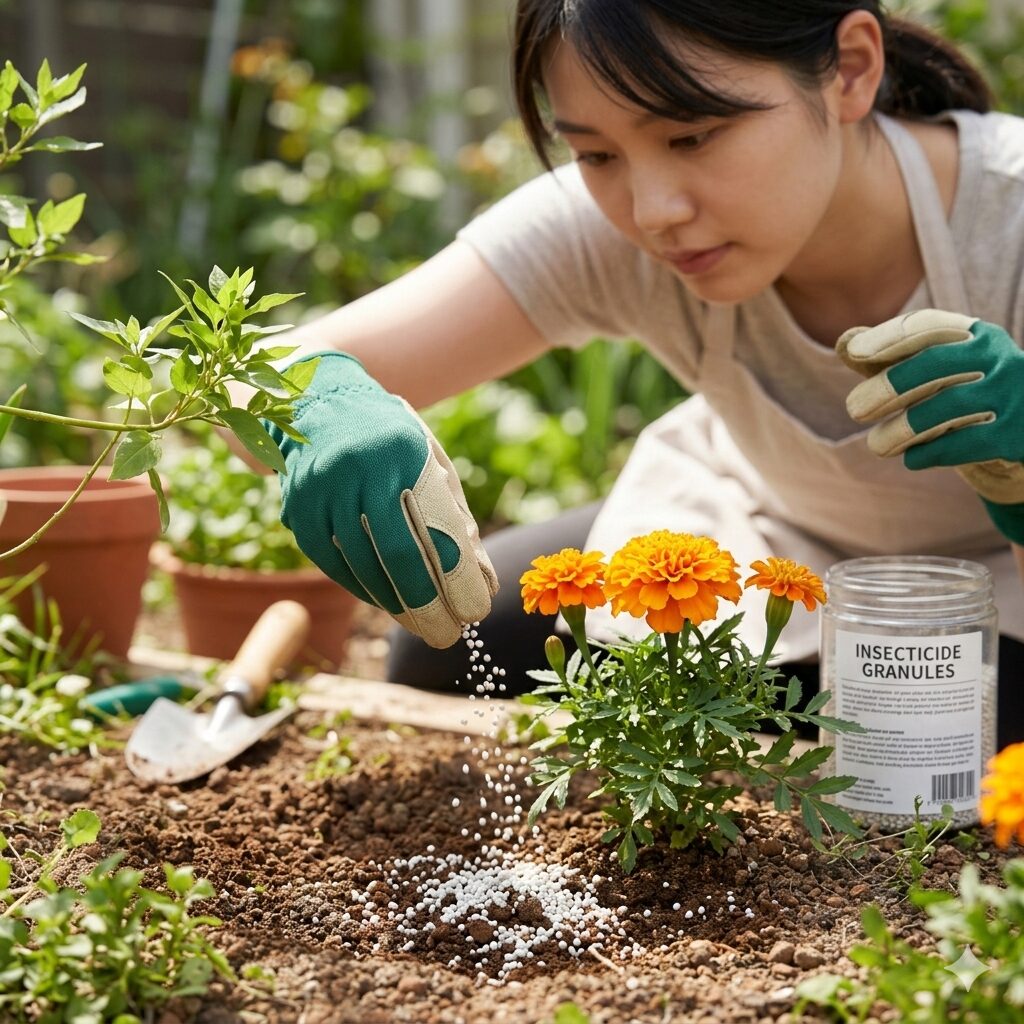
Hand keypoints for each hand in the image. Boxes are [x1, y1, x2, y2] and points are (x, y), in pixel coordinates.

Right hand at [266, 353, 497, 647]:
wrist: (318, 400)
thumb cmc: (392, 442)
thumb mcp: (432, 466)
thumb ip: (458, 521)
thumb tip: (483, 584)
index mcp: (405, 452)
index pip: (438, 528)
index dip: (458, 577)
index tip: (476, 612)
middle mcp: (360, 468)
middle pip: (397, 555)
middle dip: (428, 605)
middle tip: (448, 637)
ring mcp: (322, 487)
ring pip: (362, 565)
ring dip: (396, 605)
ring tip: (423, 626)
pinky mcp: (297, 507)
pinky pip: (332, 562)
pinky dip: (362, 588)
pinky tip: (387, 604)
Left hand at [836, 309, 1023, 543]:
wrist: (1022, 438)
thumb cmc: (966, 400)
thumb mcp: (931, 375)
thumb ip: (890, 358)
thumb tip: (843, 341)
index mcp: (978, 336)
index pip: (930, 326)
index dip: (889, 337)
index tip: (853, 352)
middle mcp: (1001, 358)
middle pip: (936, 364)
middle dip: (890, 385)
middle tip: (853, 409)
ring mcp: (1015, 395)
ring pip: (948, 406)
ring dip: (903, 428)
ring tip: (875, 445)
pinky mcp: (1018, 434)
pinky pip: (966, 442)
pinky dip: (931, 452)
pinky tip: (910, 459)